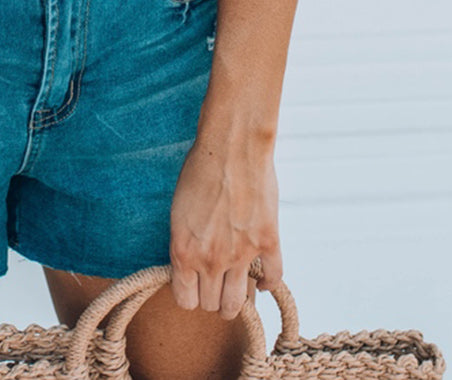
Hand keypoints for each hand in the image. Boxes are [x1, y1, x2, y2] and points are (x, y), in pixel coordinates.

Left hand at [168, 134, 282, 318]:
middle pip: (213, 305)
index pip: (186, 301)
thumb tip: (191, 268)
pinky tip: (262, 278)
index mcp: (184, 251)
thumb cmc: (199, 170)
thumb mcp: (178, 211)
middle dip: (213, 298)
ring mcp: (242, 254)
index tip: (194, 286)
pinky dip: (268, 283)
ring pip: (240, 303)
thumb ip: (185, 244)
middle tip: (216, 284)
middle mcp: (212, 259)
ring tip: (237, 289)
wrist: (231, 146)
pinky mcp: (267, 242)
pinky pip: (273, 278)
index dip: (190, 296)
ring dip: (238, 300)